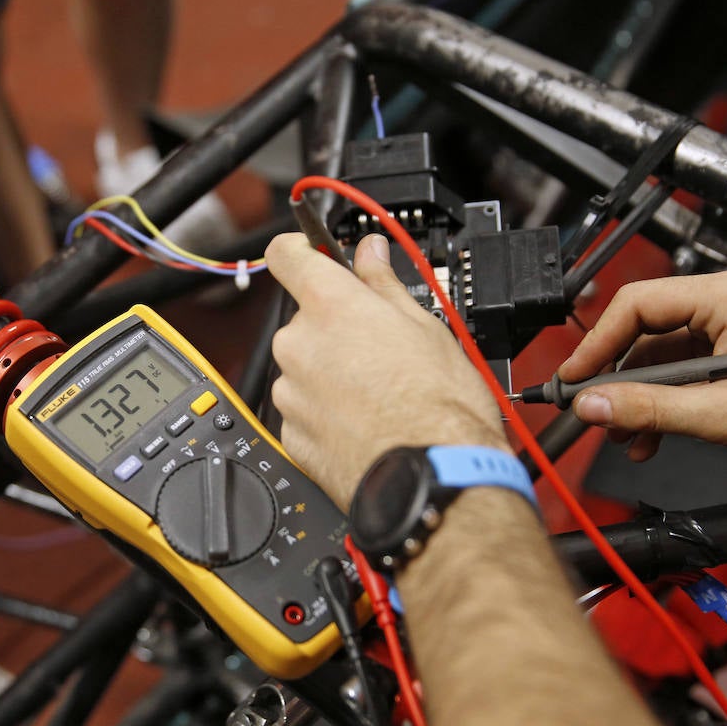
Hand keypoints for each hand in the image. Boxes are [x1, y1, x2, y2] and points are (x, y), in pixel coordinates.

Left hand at [265, 232, 507, 509]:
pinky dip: (326, 410)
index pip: (287, 254)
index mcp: (330, 305)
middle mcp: (298, 344)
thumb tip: (371, 254)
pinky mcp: (291, 433)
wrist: (433, 477)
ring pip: (303, 365)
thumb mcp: (425, 326)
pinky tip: (364, 419)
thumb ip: (384, 284)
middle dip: (334, 326)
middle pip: (304, 319)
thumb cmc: (439, 407)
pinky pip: (304, 408)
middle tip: (378, 345)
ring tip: (378, 391)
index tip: (311, 251)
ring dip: (330, 371)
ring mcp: (291, 391)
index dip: (301, 248)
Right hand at [559, 269, 726, 482]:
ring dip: (637, 399)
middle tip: (590, 409)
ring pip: (660, 359)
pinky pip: (682, 376)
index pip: (639, 305)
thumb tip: (592, 403)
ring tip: (622, 433)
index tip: (573, 377)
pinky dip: (661, 406)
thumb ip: (652, 409)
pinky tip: (650, 437)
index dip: (597, 343)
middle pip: (645, 332)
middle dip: (616, 378)